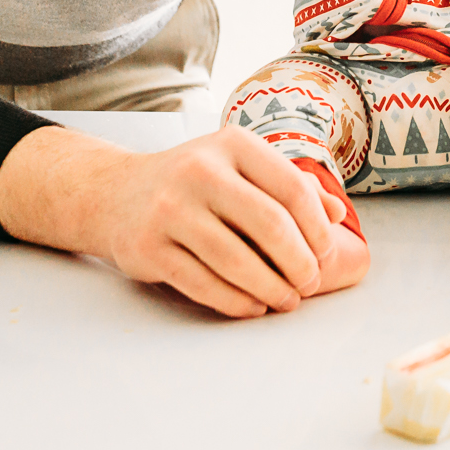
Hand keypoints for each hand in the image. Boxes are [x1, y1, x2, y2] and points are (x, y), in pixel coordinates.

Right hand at [0, 125, 345, 318]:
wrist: (113, 193)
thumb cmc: (192, 182)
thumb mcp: (239, 166)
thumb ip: (288, 184)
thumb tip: (336, 214)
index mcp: (232, 144)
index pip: (291, 187)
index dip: (317, 227)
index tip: (326, 251)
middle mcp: (200, 171)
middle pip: (269, 224)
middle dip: (299, 262)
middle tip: (309, 282)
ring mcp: (170, 209)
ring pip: (237, 260)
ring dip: (271, 287)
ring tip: (287, 299)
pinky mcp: (149, 247)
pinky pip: (204, 284)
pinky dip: (237, 301)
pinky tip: (254, 306)